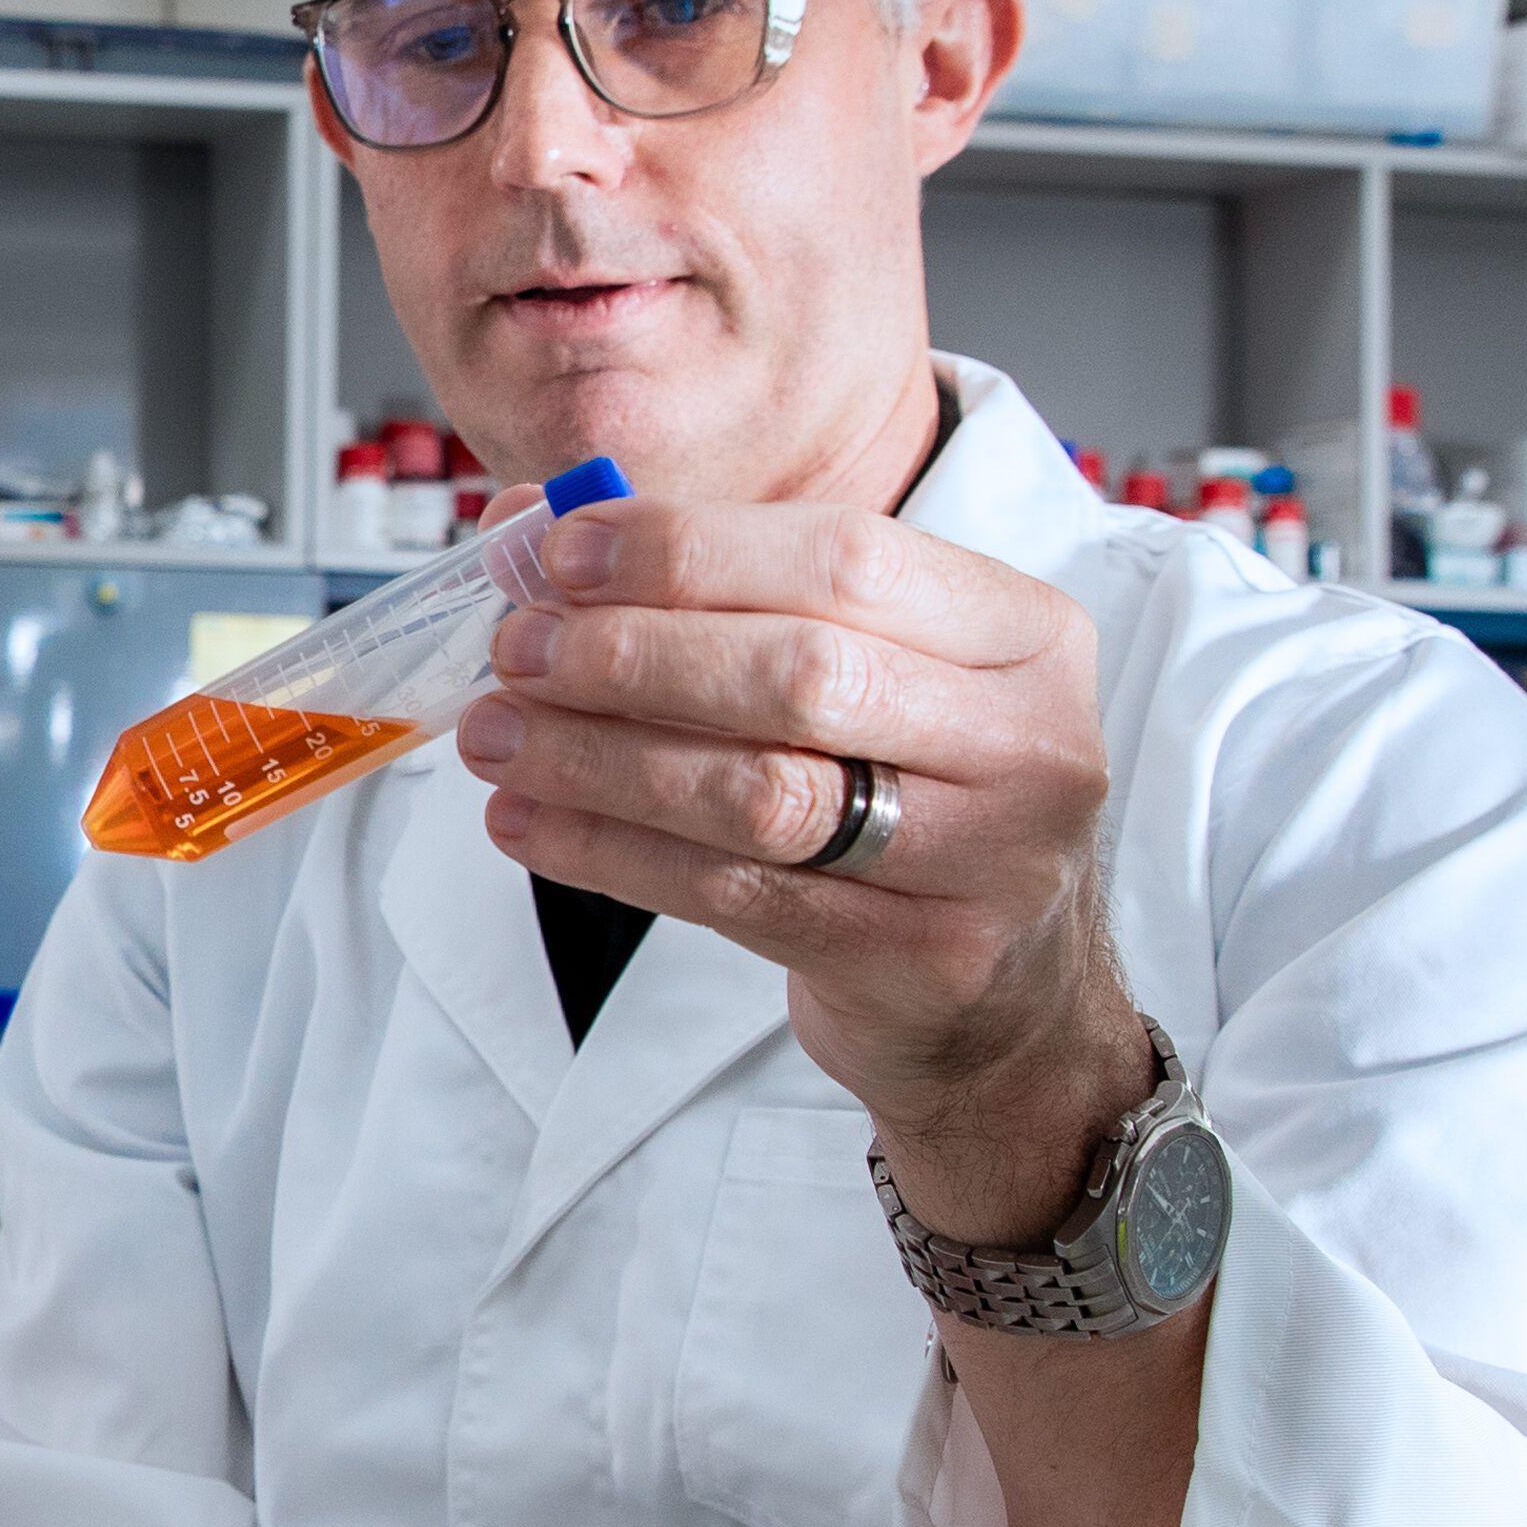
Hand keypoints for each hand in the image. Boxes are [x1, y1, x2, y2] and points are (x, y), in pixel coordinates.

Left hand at [455, 493, 1156, 1241]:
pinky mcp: (923, 959)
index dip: (686, 548)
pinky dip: (610, 852)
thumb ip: (727, 594)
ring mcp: (989, 859)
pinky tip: (530, 822)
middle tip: (516, 652)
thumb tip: (532, 531)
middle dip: (631, 654)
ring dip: (600, 759)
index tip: (558, 552)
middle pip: (800, 671)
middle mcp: (1029, 739)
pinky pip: (735, 894)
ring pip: (760, 792)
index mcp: (1021, 631)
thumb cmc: (909, 798)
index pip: (844, 556)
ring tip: (497, 738)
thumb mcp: (867, 672)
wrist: (1003, 994)